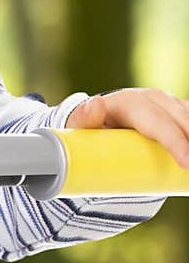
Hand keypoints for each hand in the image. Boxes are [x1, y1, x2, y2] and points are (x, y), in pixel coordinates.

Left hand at [66, 88, 188, 167]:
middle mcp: (154, 99)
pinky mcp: (178, 113)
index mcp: (131, 102)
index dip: (174, 141)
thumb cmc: (92, 130)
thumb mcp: (83, 125)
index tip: (187, 163)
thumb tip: (96, 104)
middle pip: (181, 120)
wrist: (101, 124)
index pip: (157, 122)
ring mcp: (169, 105)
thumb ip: (84, 118)